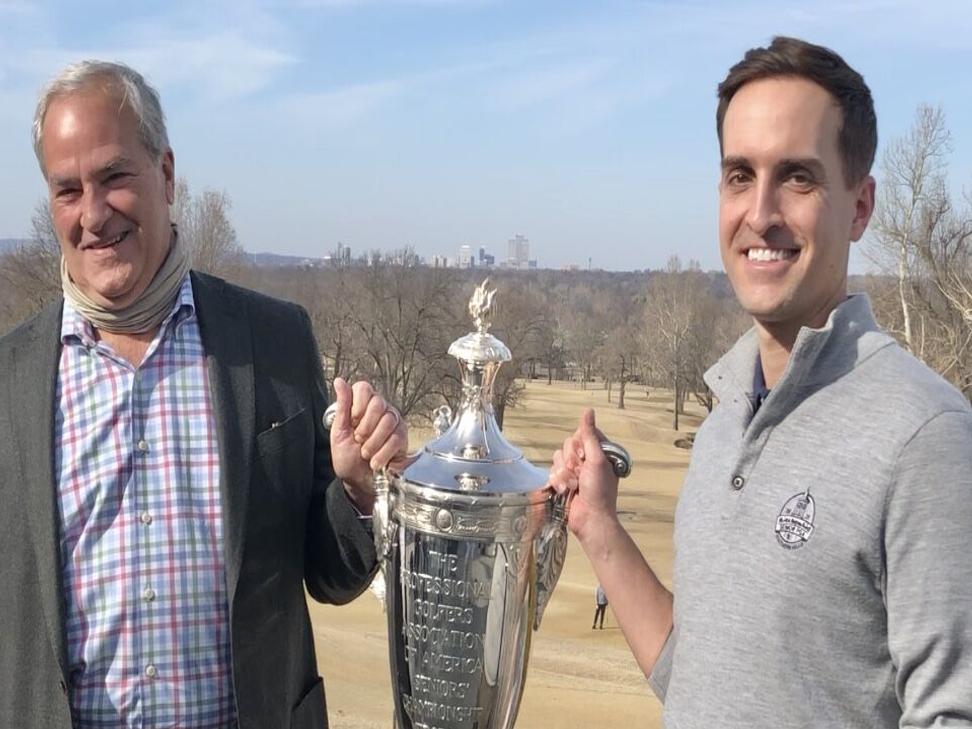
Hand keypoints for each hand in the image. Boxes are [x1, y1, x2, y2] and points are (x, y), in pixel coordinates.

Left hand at [329, 377, 407, 509]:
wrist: (359, 481)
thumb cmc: (347, 458)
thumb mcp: (339, 432)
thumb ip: (342, 406)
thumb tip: (340, 381)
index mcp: (362, 404)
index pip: (364, 388)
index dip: (356, 406)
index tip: (351, 423)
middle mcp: (380, 409)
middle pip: (377, 403)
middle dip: (365, 427)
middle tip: (359, 440)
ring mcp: (393, 422)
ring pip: (388, 421)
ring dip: (373, 442)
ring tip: (366, 453)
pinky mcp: (403, 436)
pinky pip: (396, 438)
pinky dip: (383, 453)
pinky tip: (376, 461)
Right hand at [548, 408, 619, 540]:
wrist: (590, 518)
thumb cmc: (599, 491)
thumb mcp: (597, 460)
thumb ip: (590, 435)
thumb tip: (588, 410)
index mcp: (599, 451)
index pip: (582, 434)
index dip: (580, 444)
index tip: (585, 456)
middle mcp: (586, 459)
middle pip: (567, 445)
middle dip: (571, 461)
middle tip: (580, 473)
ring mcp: (574, 471)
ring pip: (558, 458)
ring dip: (564, 473)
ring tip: (573, 485)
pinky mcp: (564, 481)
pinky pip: (552, 472)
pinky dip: (558, 481)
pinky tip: (566, 490)